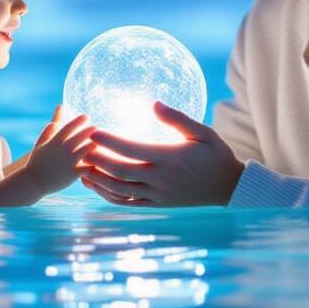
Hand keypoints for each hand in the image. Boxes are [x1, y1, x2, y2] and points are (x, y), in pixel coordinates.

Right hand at [24, 113, 94, 195]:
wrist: (33, 183)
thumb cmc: (36, 163)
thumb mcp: (40, 145)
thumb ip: (48, 131)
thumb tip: (54, 120)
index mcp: (54, 142)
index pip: (68, 127)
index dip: (78, 121)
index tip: (86, 116)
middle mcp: (62, 150)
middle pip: (80, 137)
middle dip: (89, 131)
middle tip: (97, 127)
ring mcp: (68, 162)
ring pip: (85, 150)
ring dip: (93, 146)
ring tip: (98, 143)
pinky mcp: (72, 174)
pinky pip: (87, 168)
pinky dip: (93, 164)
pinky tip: (98, 162)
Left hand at [80, 101, 244, 206]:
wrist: (229, 186)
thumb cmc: (216, 154)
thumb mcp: (202, 132)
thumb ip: (177, 118)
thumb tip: (154, 103)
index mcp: (169, 158)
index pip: (131, 149)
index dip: (109, 142)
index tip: (93, 132)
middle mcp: (160, 179)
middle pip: (120, 172)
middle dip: (97, 160)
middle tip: (79, 148)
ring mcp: (158, 194)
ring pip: (121, 190)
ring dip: (99, 181)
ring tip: (81, 169)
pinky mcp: (158, 204)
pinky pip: (129, 203)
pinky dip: (110, 196)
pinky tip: (97, 187)